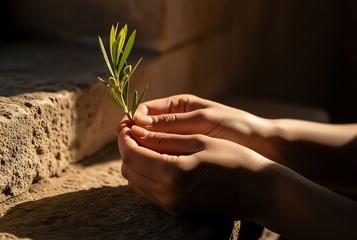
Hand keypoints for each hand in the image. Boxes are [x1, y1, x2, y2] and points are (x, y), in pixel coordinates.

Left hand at [117, 123, 274, 219]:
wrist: (260, 191)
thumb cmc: (234, 159)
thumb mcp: (198, 141)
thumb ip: (162, 138)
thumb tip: (134, 131)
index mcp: (172, 174)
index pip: (131, 155)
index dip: (124, 137)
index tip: (127, 123)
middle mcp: (168, 195)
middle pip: (128, 171)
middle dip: (127, 149)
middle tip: (134, 132)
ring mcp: (172, 206)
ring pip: (135, 184)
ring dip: (135, 163)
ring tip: (146, 144)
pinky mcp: (177, 211)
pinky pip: (149, 193)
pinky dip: (145, 175)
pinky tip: (157, 161)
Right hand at [118, 94, 282, 162]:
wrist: (263, 147)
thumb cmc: (236, 127)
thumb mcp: (203, 120)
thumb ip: (172, 122)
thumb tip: (138, 121)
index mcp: (179, 105)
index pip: (145, 110)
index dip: (131, 120)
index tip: (122, 132)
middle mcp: (175, 121)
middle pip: (144, 128)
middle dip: (132, 137)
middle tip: (124, 148)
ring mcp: (179, 139)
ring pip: (151, 144)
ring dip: (141, 149)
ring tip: (134, 159)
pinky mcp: (185, 155)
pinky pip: (164, 156)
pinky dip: (155, 160)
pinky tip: (151, 168)